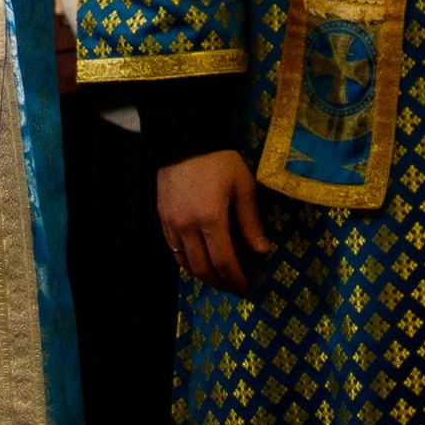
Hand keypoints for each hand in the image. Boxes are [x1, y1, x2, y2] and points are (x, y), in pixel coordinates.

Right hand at [155, 149, 270, 292]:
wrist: (185, 138)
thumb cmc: (220, 160)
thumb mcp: (243, 187)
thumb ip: (251, 222)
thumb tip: (262, 251)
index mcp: (211, 220)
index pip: (223, 262)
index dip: (234, 278)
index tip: (244, 286)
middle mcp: (188, 226)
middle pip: (201, 268)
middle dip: (218, 282)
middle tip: (232, 286)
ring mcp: (171, 222)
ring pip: (184, 261)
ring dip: (201, 274)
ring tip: (216, 276)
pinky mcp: (162, 216)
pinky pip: (172, 247)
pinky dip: (186, 260)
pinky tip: (197, 258)